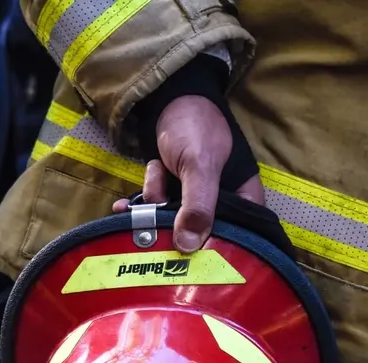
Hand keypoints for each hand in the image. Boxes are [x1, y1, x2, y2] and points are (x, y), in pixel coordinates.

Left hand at [114, 95, 263, 252]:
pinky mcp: (172, 190)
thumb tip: (188, 247)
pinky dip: (141, 206)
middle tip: (152, 238)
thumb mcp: (199, 165)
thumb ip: (198, 205)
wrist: (164, 95)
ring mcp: (195, 197)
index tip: (191, 262)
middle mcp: (222, 201)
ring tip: (137, 208)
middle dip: (173, 233)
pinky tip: (124, 208)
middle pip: (202, 234)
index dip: (216, 250)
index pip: (238, 236)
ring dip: (152, 215)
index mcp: (243, 197)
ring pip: (175, 222)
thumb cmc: (194, 125)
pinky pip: (157, 208)